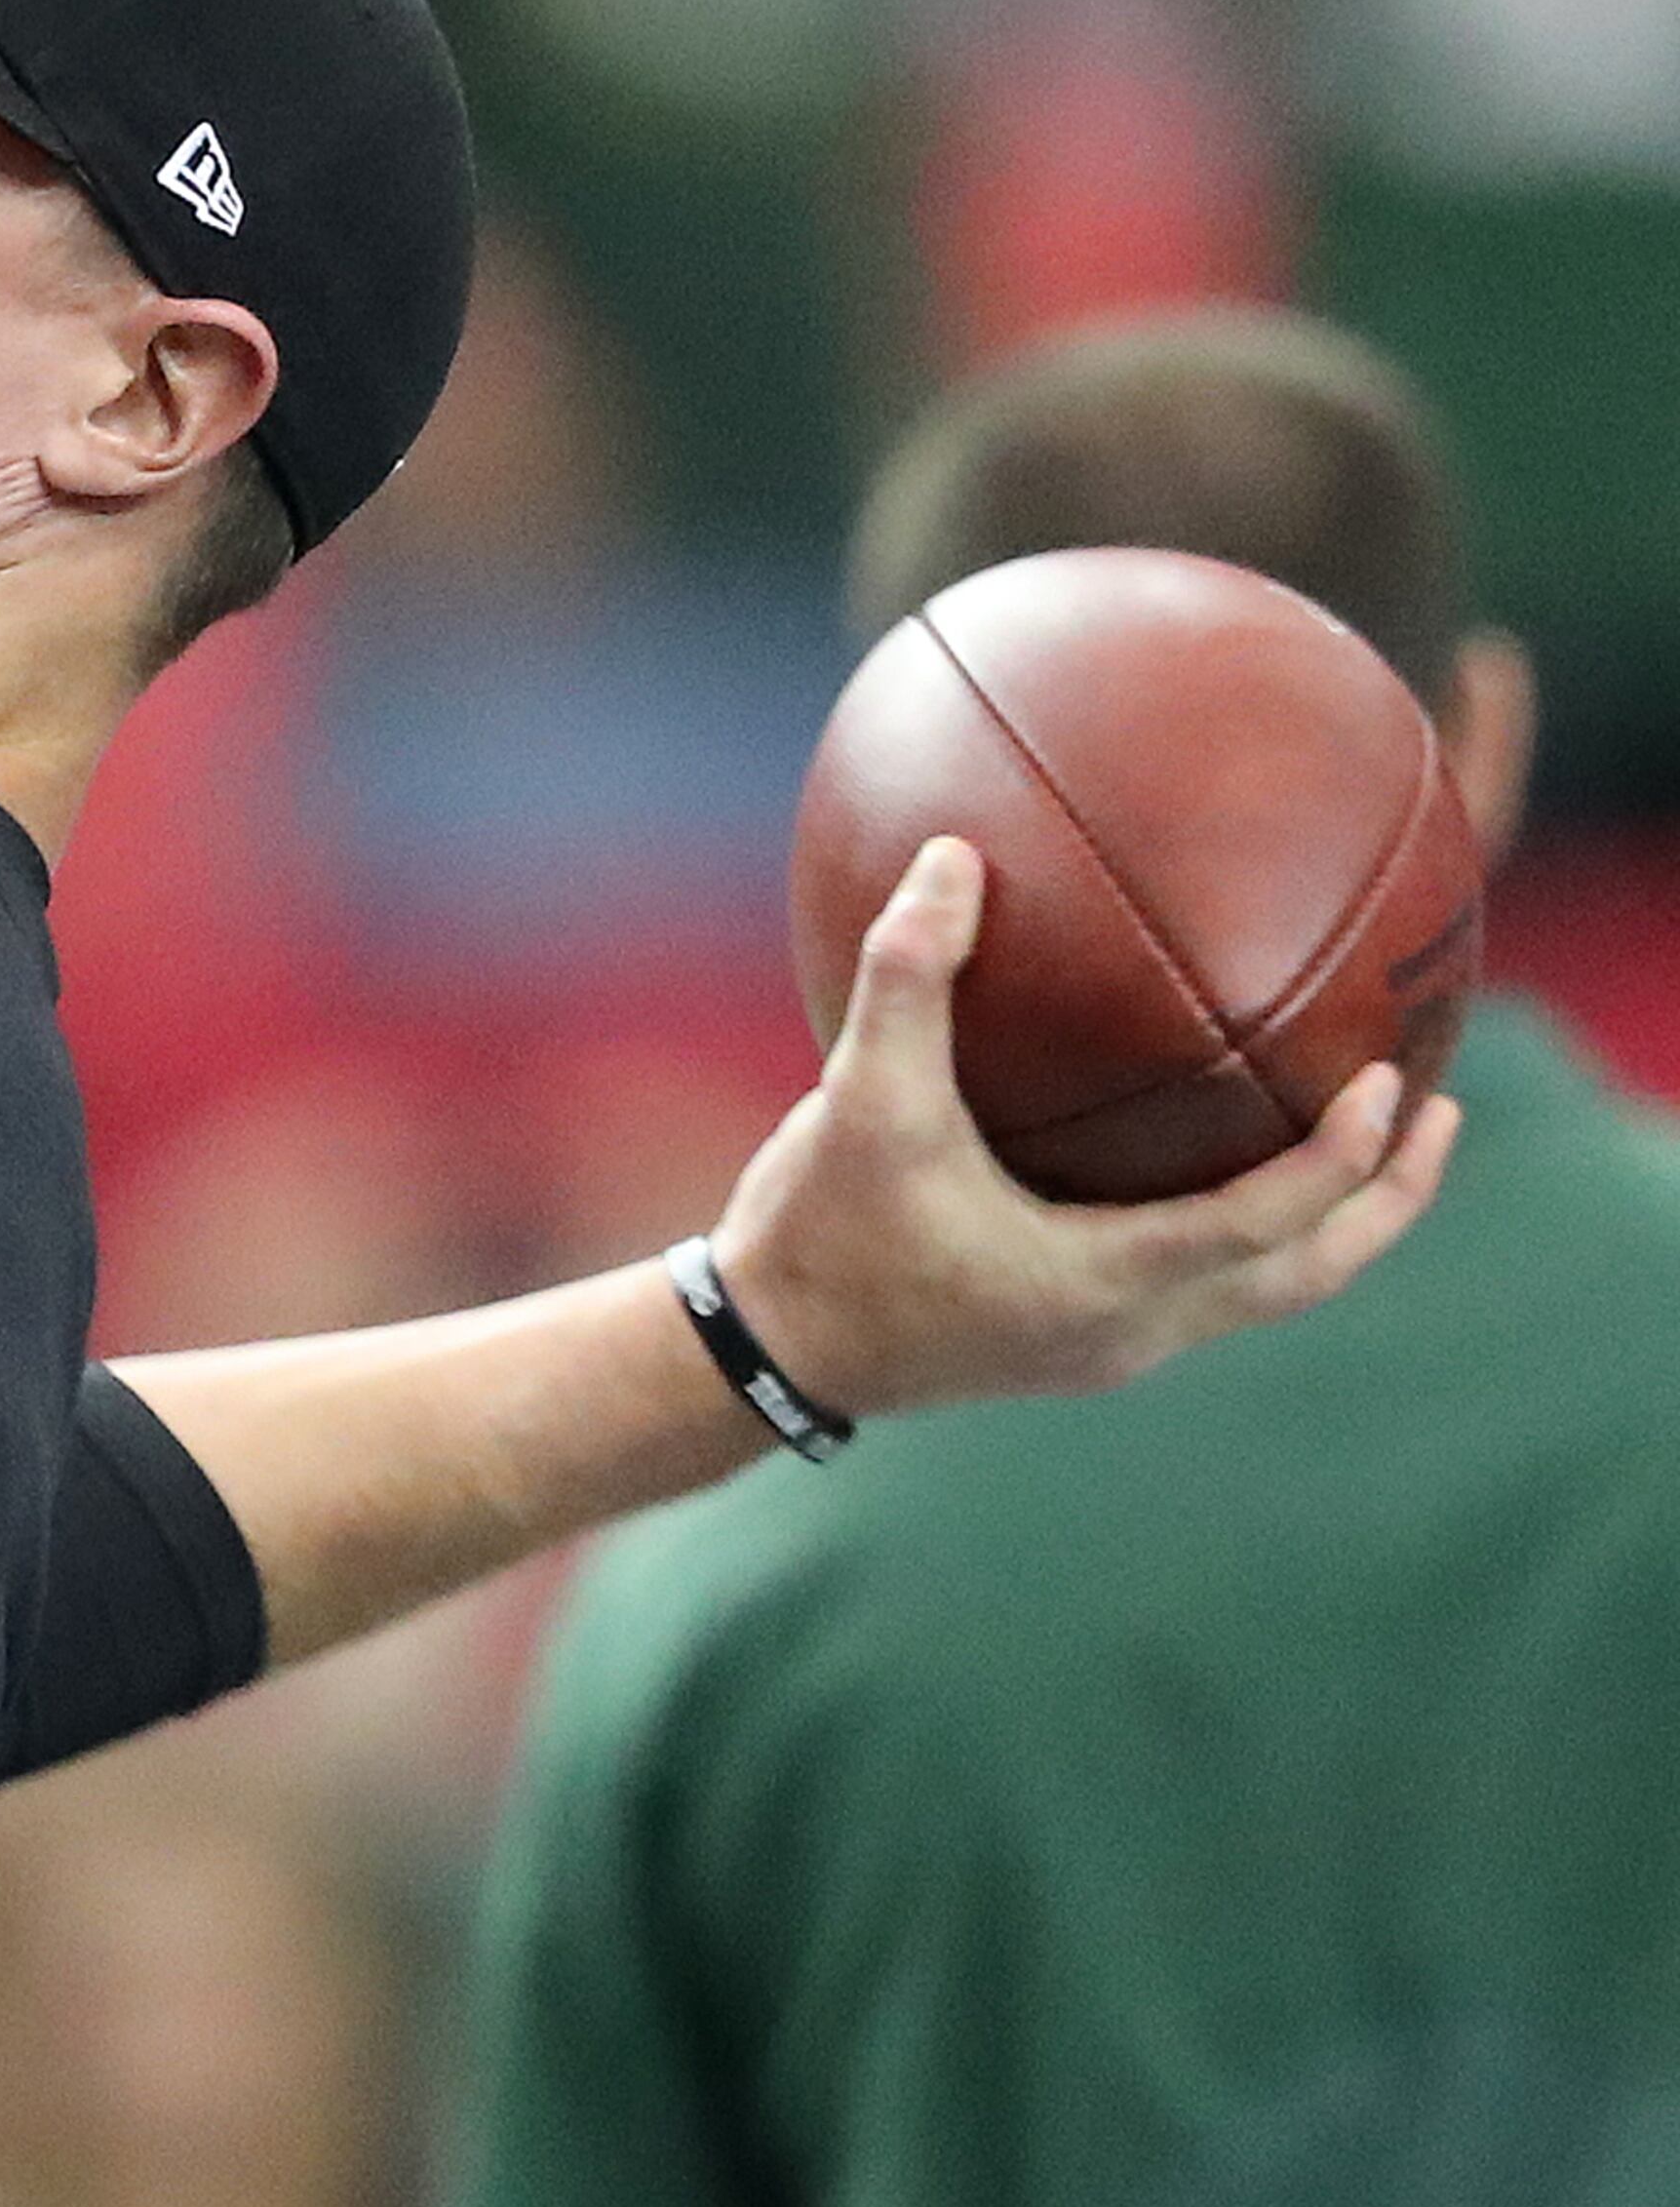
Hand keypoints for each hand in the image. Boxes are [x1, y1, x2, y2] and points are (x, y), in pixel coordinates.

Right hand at [711, 836, 1460, 1416]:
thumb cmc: (820, 1233)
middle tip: (1439, 1111)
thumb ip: (910, 980)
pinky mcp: (1077, 1337)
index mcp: (1104, 1285)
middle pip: (1308, 1276)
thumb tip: (953, 858)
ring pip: (1266, 1289)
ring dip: (1332, 1221)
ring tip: (1373, 1136)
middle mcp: (1129, 1331)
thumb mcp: (860, 1101)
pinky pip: (1206, 1279)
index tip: (1394, 1083)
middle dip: (1387, 1201)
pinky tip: (1222, 1150)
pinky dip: (1253, 1222)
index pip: (1266, 1225)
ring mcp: (1107, 1344)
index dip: (1342, 1161)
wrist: (767, 1349)